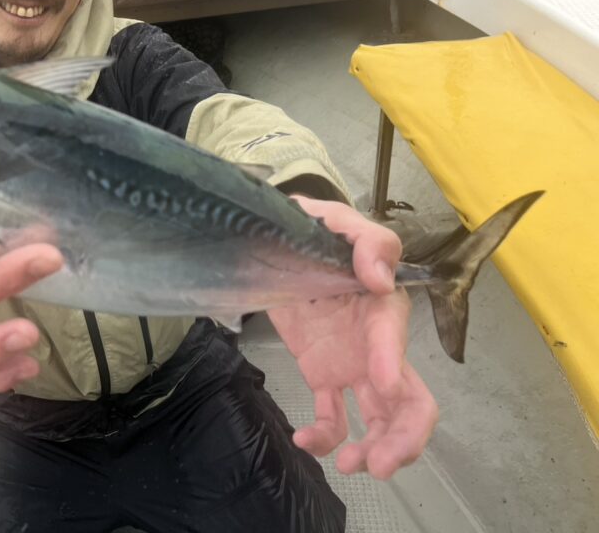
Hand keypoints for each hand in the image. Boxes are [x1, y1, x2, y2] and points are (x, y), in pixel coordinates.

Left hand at [267, 196, 438, 479]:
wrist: (280, 243)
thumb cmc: (315, 229)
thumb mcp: (335, 221)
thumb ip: (364, 241)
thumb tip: (379, 276)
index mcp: (382, 307)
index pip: (395, 339)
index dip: (392, 360)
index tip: (380, 384)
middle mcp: (376, 344)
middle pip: (408, 399)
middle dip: (404, 437)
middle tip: (381, 464)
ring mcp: (353, 363)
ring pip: (378, 417)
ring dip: (373, 449)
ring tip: (349, 466)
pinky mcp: (325, 374)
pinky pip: (332, 416)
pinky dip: (324, 437)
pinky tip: (305, 442)